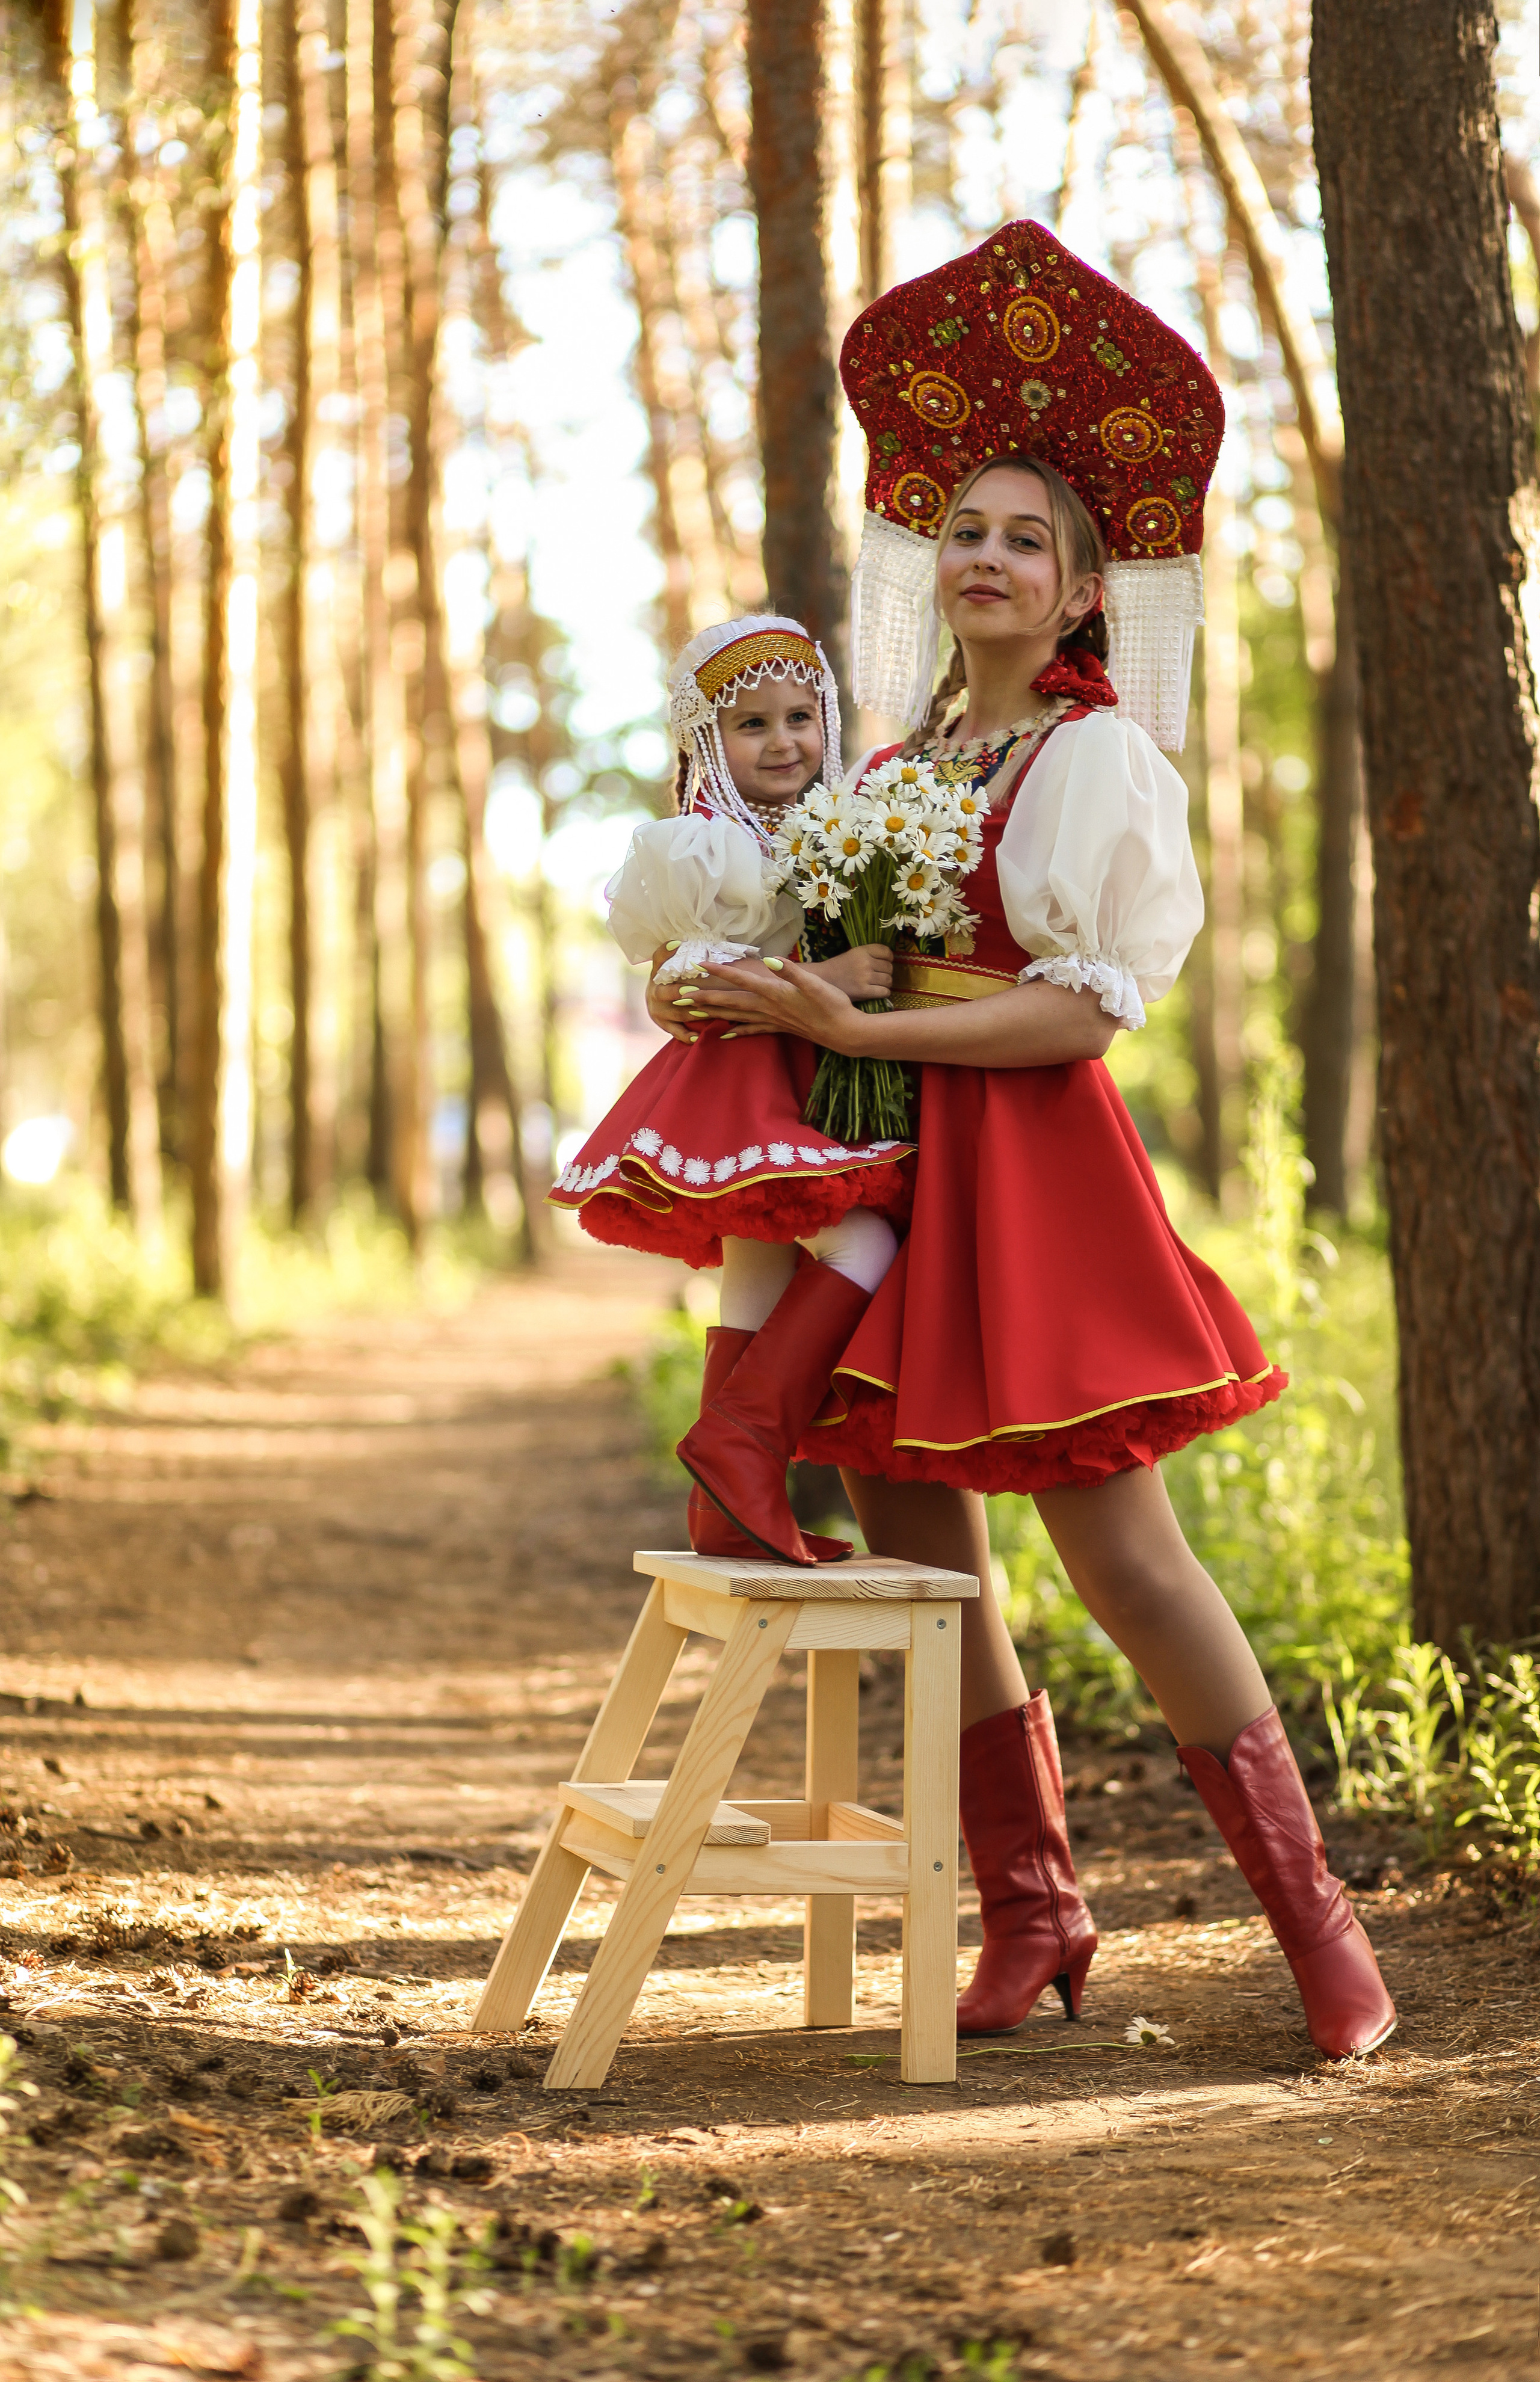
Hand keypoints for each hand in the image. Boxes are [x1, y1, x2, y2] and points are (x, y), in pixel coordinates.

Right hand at [645, 945, 702, 1042]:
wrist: (658, 1003)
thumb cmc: (673, 979)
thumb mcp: (671, 964)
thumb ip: (677, 954)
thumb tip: (682, 940)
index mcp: (657, 973)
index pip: (658, 958)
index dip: (665, 951)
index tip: (677, 944)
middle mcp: (654, 991)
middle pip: (663, 992)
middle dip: (677, 992)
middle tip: (691, 990)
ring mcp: (658, 1010)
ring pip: (675, 1013)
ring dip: (690, 1013)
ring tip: (706, 1013)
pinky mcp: (664, 1025)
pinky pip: (676, 1032)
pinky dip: (687, 1035)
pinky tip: (698, 1037)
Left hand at [684, 955, 870, 1053]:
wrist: (845, 1033)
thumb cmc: (833, 1006)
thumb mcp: (815, 984)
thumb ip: (791, 971)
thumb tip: (770, 960)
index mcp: (774, 993)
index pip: (741, 980)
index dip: (720, 971)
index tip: (699, 964)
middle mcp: (768, 1008)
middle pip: (730, 1001)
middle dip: (703, 998)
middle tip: (678, 995)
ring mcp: (772, 1020)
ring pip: (736, 1016)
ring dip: (713, 1014)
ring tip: (692, 1013)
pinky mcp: (779, 1028)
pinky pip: (752, 1030)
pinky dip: (736, 1031)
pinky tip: (724, 1035)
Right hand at [809, 942, 893, 1002]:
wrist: (823, 980)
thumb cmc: (839, 967)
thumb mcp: (853, 953)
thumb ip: (869, 954)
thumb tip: (891, 960)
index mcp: (862, 951)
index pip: (887, 952)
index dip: (889, 958)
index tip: (884, 963)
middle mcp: (865, 962)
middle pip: (889, 967)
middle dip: (886, 972)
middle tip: (878, 976)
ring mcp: (865, 977)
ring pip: (888, 980)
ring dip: (886, 983)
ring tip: (878, 984)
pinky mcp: (864, 991)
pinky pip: (884, 992)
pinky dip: (884, 993)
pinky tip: (877, 992)